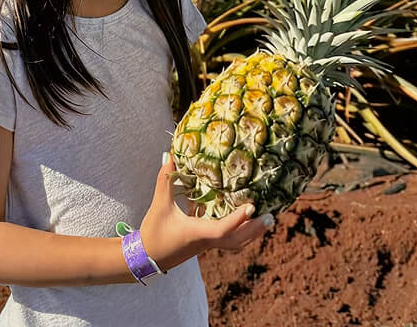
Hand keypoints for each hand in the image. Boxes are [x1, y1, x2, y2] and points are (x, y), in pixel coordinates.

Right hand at [139, 153, 273, 271]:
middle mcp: (206, 241)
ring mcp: (206, 244)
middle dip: (255, 230)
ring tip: (264, 219)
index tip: (252, 207)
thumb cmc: (153, 233)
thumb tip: (170, 156)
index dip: (238, 219)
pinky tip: (241, 216)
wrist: (145, 259)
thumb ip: (165, 180)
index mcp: (198, 233)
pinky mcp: (204, 243)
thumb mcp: (160, 205)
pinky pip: (226, 238)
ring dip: (250, 231)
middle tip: (271, 217)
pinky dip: (237, 229)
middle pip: (237, 240)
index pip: (223, 229)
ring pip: (234, 241)